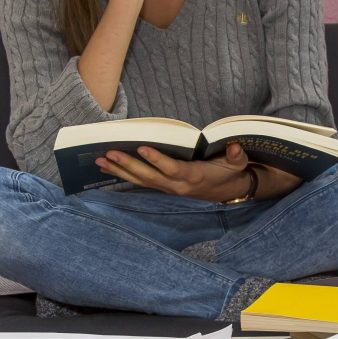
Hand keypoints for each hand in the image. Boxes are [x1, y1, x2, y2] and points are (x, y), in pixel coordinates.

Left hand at [96, 142, 251, 201]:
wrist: (229, 192)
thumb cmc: (230, 173)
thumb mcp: (237, 164)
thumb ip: (236, 156)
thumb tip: (235, 146)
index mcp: (194, 177)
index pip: (172, 169)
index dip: (157, 160)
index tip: (142, 147)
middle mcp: (177, 185)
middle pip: (149, 177)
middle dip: (128, 165)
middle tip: (108, 154)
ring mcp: (168, 188)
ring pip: (140, 181)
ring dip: (120, 171)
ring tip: (99, 161)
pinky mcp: (163, 187)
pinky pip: (140, 182)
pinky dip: (123, 175)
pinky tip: (107, 168)